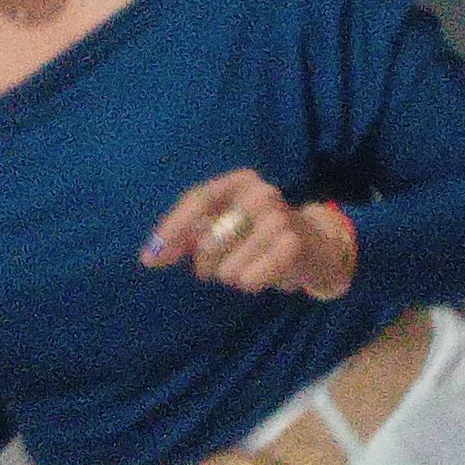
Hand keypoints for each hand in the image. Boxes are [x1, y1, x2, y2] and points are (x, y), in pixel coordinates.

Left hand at [144, 172, 356, 301]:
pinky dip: (251, 283)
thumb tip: (151, 256)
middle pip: (208, 241)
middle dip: (207, 263)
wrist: (315, 244)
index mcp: (240, 181)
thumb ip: (189, 233)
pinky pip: (248, 279)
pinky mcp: (293, 246)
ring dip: (232, 275)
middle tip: (223, 263)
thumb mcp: (225, 223)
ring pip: (227, 268)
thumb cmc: (257, 234)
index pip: (198, 199)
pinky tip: (265, 272)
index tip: (150, 259)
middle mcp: (261, 193)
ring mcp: (279, 218)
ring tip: (250, 265)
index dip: (172, 229)